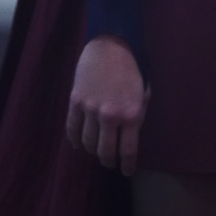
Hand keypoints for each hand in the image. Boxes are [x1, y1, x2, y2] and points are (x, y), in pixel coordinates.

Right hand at [66, 35, 149, 176]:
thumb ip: (138, 115)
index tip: (126, 171)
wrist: (110, 44)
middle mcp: (110, 116)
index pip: (127, 151)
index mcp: (132, 114)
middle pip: (105, 152)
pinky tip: (78, 143)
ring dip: (92, 150)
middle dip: (108, 161)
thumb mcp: (144, 92)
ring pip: (87, 143)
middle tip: (110, 162)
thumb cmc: (133, 66)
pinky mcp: (75, 102)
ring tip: (96, 150)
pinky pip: (72, 129)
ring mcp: (90, 109)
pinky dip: (75, 140)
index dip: (126, 166)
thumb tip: (131, 135)